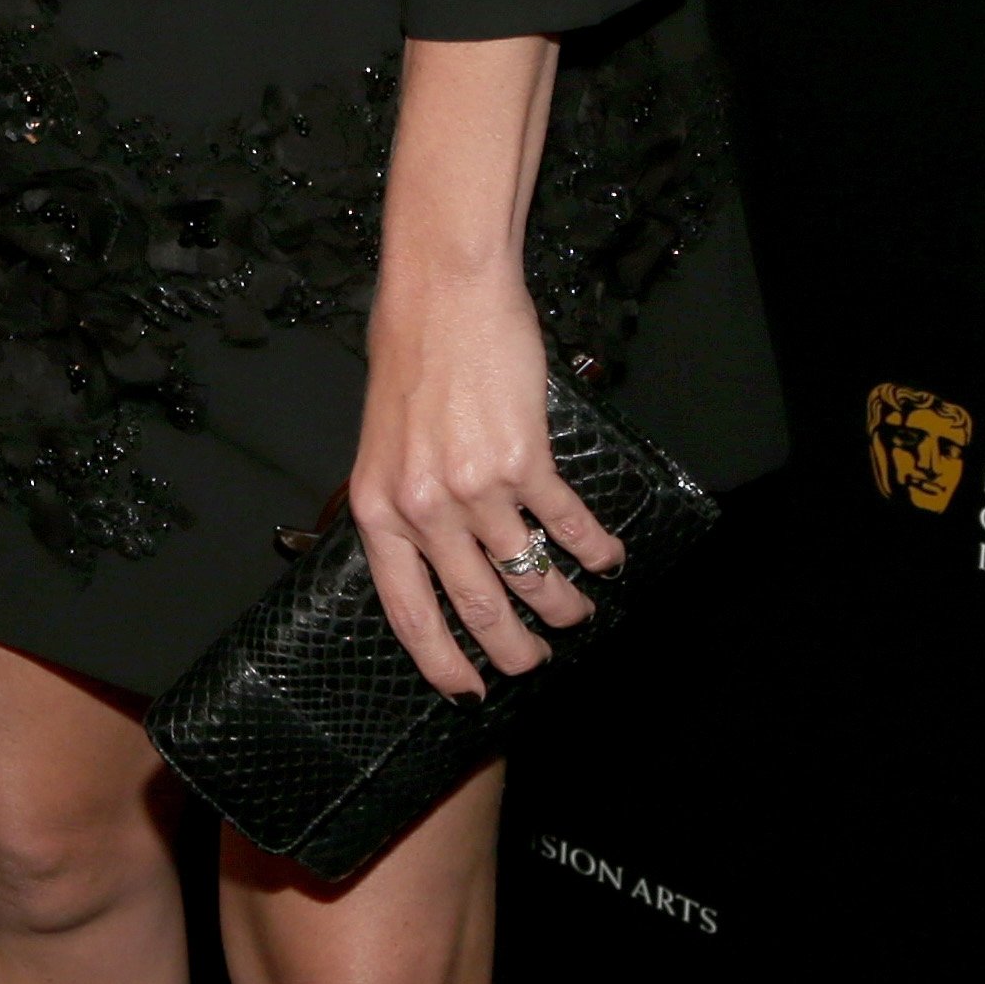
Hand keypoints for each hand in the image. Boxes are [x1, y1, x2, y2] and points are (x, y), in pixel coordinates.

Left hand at [348, 257, 618, 698]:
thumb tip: (431, 560)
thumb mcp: (380, 443)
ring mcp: (476, 487)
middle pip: (477, 607)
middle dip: (513, 650)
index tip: (464, 691)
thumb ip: (402, 502)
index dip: (439, 660)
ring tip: (577, 613)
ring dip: (561, 604)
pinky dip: (594, 548)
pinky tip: (608, 558)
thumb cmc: (408, 356)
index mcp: (377, 509)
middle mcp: (423, 508)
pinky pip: (567, 525)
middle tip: (534, 663)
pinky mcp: (525, 460)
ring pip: (529, 575)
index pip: (406, 610)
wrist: (443, 292)